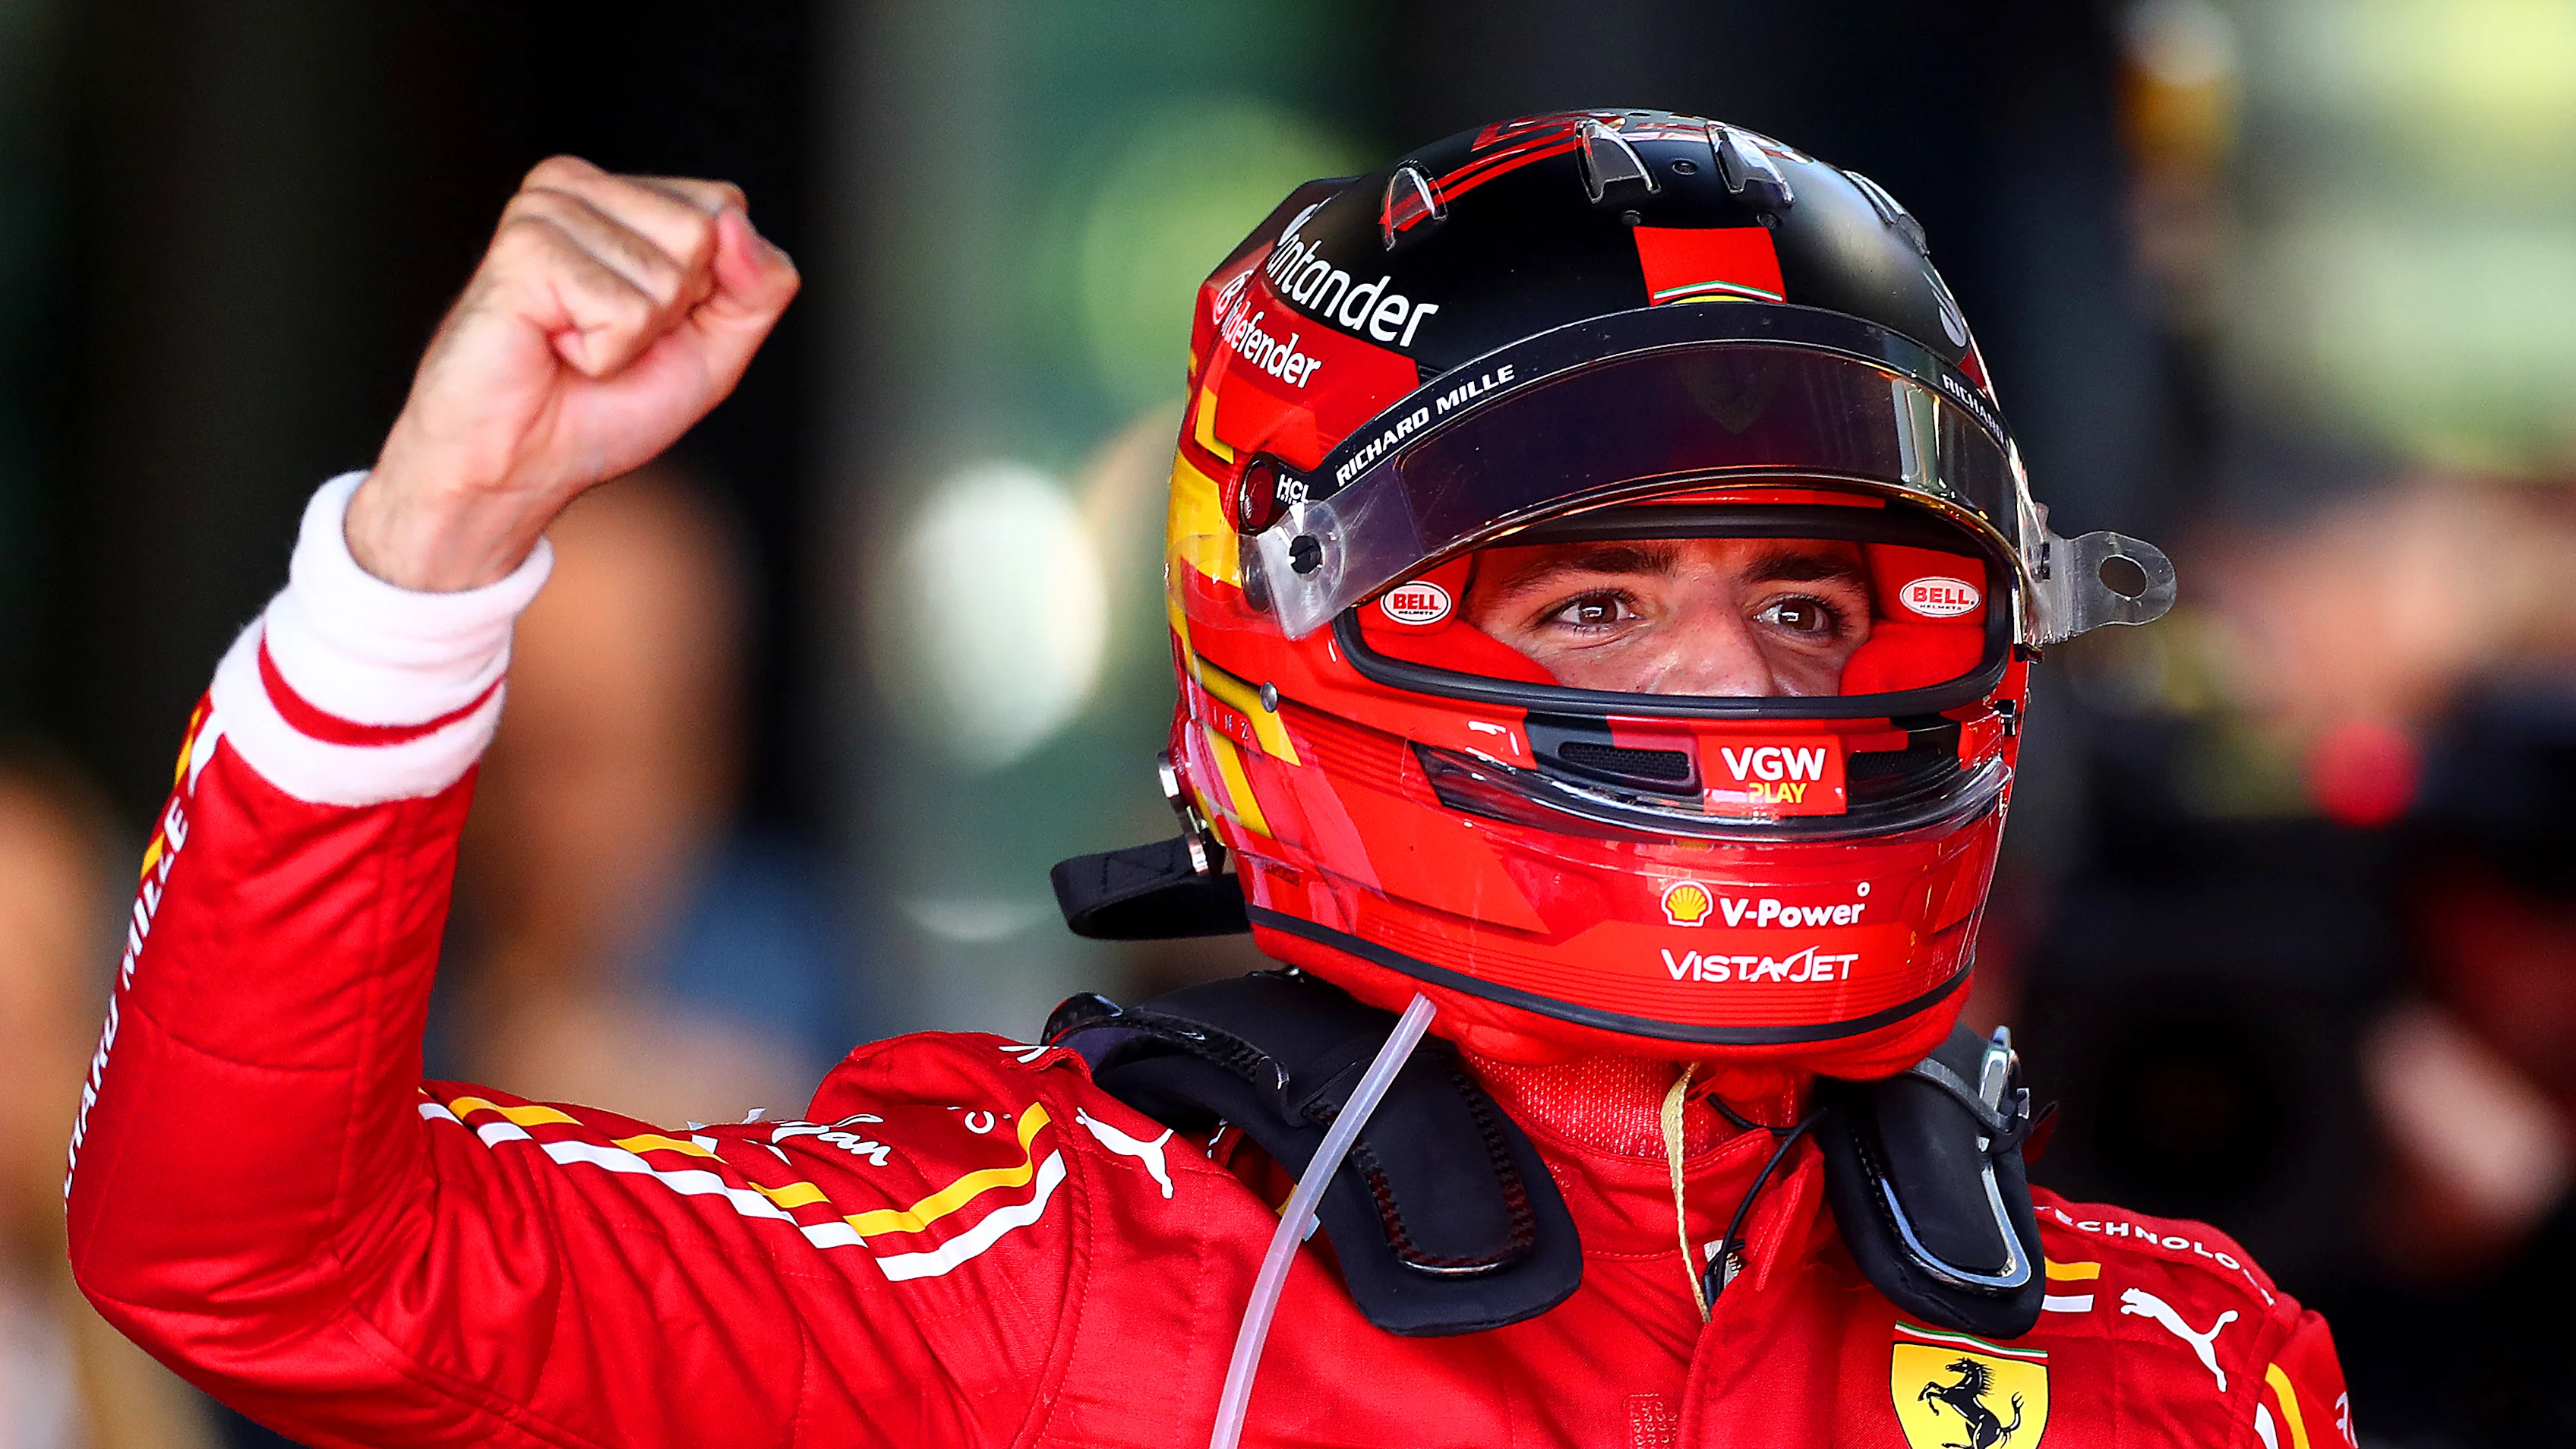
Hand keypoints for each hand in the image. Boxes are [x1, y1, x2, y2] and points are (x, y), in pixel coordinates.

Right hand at [345, 157, 798, 590]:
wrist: (519, 465)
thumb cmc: (604, 406)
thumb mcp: (716, 349)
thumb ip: (759, 285)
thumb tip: (737, 221)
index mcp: (623, 195)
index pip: (726, 207)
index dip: (712, 290)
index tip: (650, 323)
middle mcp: (581, 187)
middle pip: (704, 232)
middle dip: (673, 311)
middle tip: (606, 336)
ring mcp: (546, 210)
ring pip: (667, 274)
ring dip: (632, 337)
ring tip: (573, 344)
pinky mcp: (524, 248)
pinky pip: (623, 309)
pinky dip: (602, 353)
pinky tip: (553, 347)